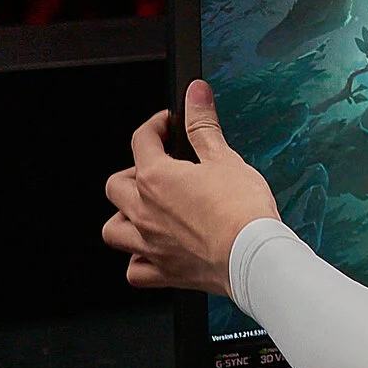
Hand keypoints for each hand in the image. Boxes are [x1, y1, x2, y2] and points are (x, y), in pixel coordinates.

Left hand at [103, 79, 279, 296]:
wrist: (253, 256)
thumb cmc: (241, 211)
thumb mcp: (224, 158)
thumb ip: (203, 125)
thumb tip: (195, 95)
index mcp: (155, 179)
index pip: (141, 140)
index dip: (156, 126)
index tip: (169, 125)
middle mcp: (144, 212)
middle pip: (116, 185)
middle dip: (133, 171)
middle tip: (157, 168)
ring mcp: (150, 244)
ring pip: (113, 229)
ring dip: (123, 216)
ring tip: (144, 210)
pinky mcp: (164, 272)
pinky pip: (134, 270)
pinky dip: (138, 259)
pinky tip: (152, 251)